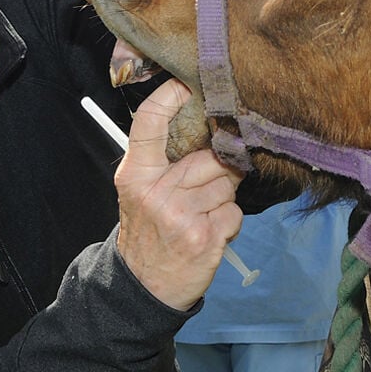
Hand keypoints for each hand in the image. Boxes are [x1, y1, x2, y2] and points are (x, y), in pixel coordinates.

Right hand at [114, 79, 242, 309]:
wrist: (142, 286)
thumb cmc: (147, 232)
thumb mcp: (140, 193)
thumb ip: (164, 163)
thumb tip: (208, 131)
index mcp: (136, 175)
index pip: (148, 123)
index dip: (168, 97)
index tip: (185, 85)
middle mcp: (157, 191)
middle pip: (208, 157)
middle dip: (218, 169)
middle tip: (204, 187)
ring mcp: (181, 214)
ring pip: (226, 184)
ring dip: (223, 197)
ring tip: (202, 214)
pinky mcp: (205, 236)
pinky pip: (234, 212)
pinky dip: (228, 222)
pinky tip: (209, 232)